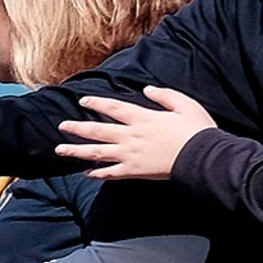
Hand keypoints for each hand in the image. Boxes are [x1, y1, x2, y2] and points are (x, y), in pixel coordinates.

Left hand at [57, 86, 220, 181]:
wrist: (202, 157)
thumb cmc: (197, 130)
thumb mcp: (185, 104)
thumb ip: (165, 95)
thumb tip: (147, 89)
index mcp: (143, 118)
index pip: (113, 107)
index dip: (97, 102)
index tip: (83, 100)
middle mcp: (131, 135)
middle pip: (98, 130)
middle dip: (77, 128)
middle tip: (61, 126)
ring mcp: (130, 154)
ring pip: (97, 152)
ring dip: (77, 151)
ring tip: (59, 150)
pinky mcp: (134, 171)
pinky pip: (111, 173)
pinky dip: (97, 173)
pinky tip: (85, 173)